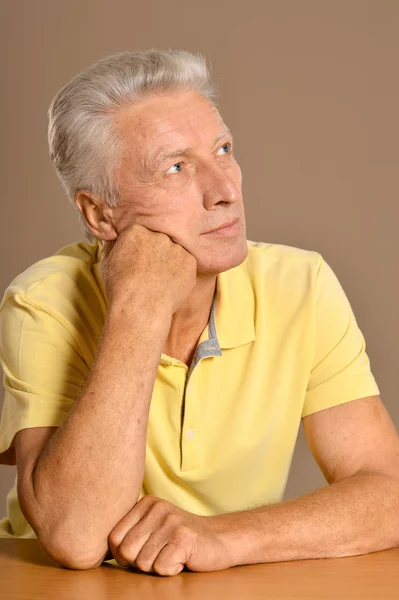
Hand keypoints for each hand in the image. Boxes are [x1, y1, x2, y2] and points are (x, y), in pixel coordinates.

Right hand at [99, 223, 197, 314]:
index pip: (140, 234)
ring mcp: (176, 248)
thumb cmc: (120, 289)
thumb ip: (113, 245)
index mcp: (136, 231)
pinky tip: (170, 285)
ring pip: (174, 252)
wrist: (140, 309)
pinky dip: (181, 274)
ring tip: (160, 281)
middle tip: (150, 272)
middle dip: (155, 253)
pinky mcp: (190, 261)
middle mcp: (158, 235)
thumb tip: (116, 237)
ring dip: (170, 262)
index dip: (140, 249)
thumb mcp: (107, 262)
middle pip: (159, 241)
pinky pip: (186, 264)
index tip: (138, 261)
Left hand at [107, 495, 232, 575]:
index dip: (122, 555)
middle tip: (159, 556)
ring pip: (143, 562)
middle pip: (126, 551)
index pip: (113, 537)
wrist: (219, 540)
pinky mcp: (183, 537)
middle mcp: (157, 508)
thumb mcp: (153, 527)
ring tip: (171, 555)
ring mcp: (171, 521)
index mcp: (145, 504)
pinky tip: (182, 559)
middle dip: (140, 563)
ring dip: (157, 567)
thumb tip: (93, 549)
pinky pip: (161, 568)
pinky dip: (171, 571)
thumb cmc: (179, 540)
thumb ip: (130, 532)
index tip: (139, 554)